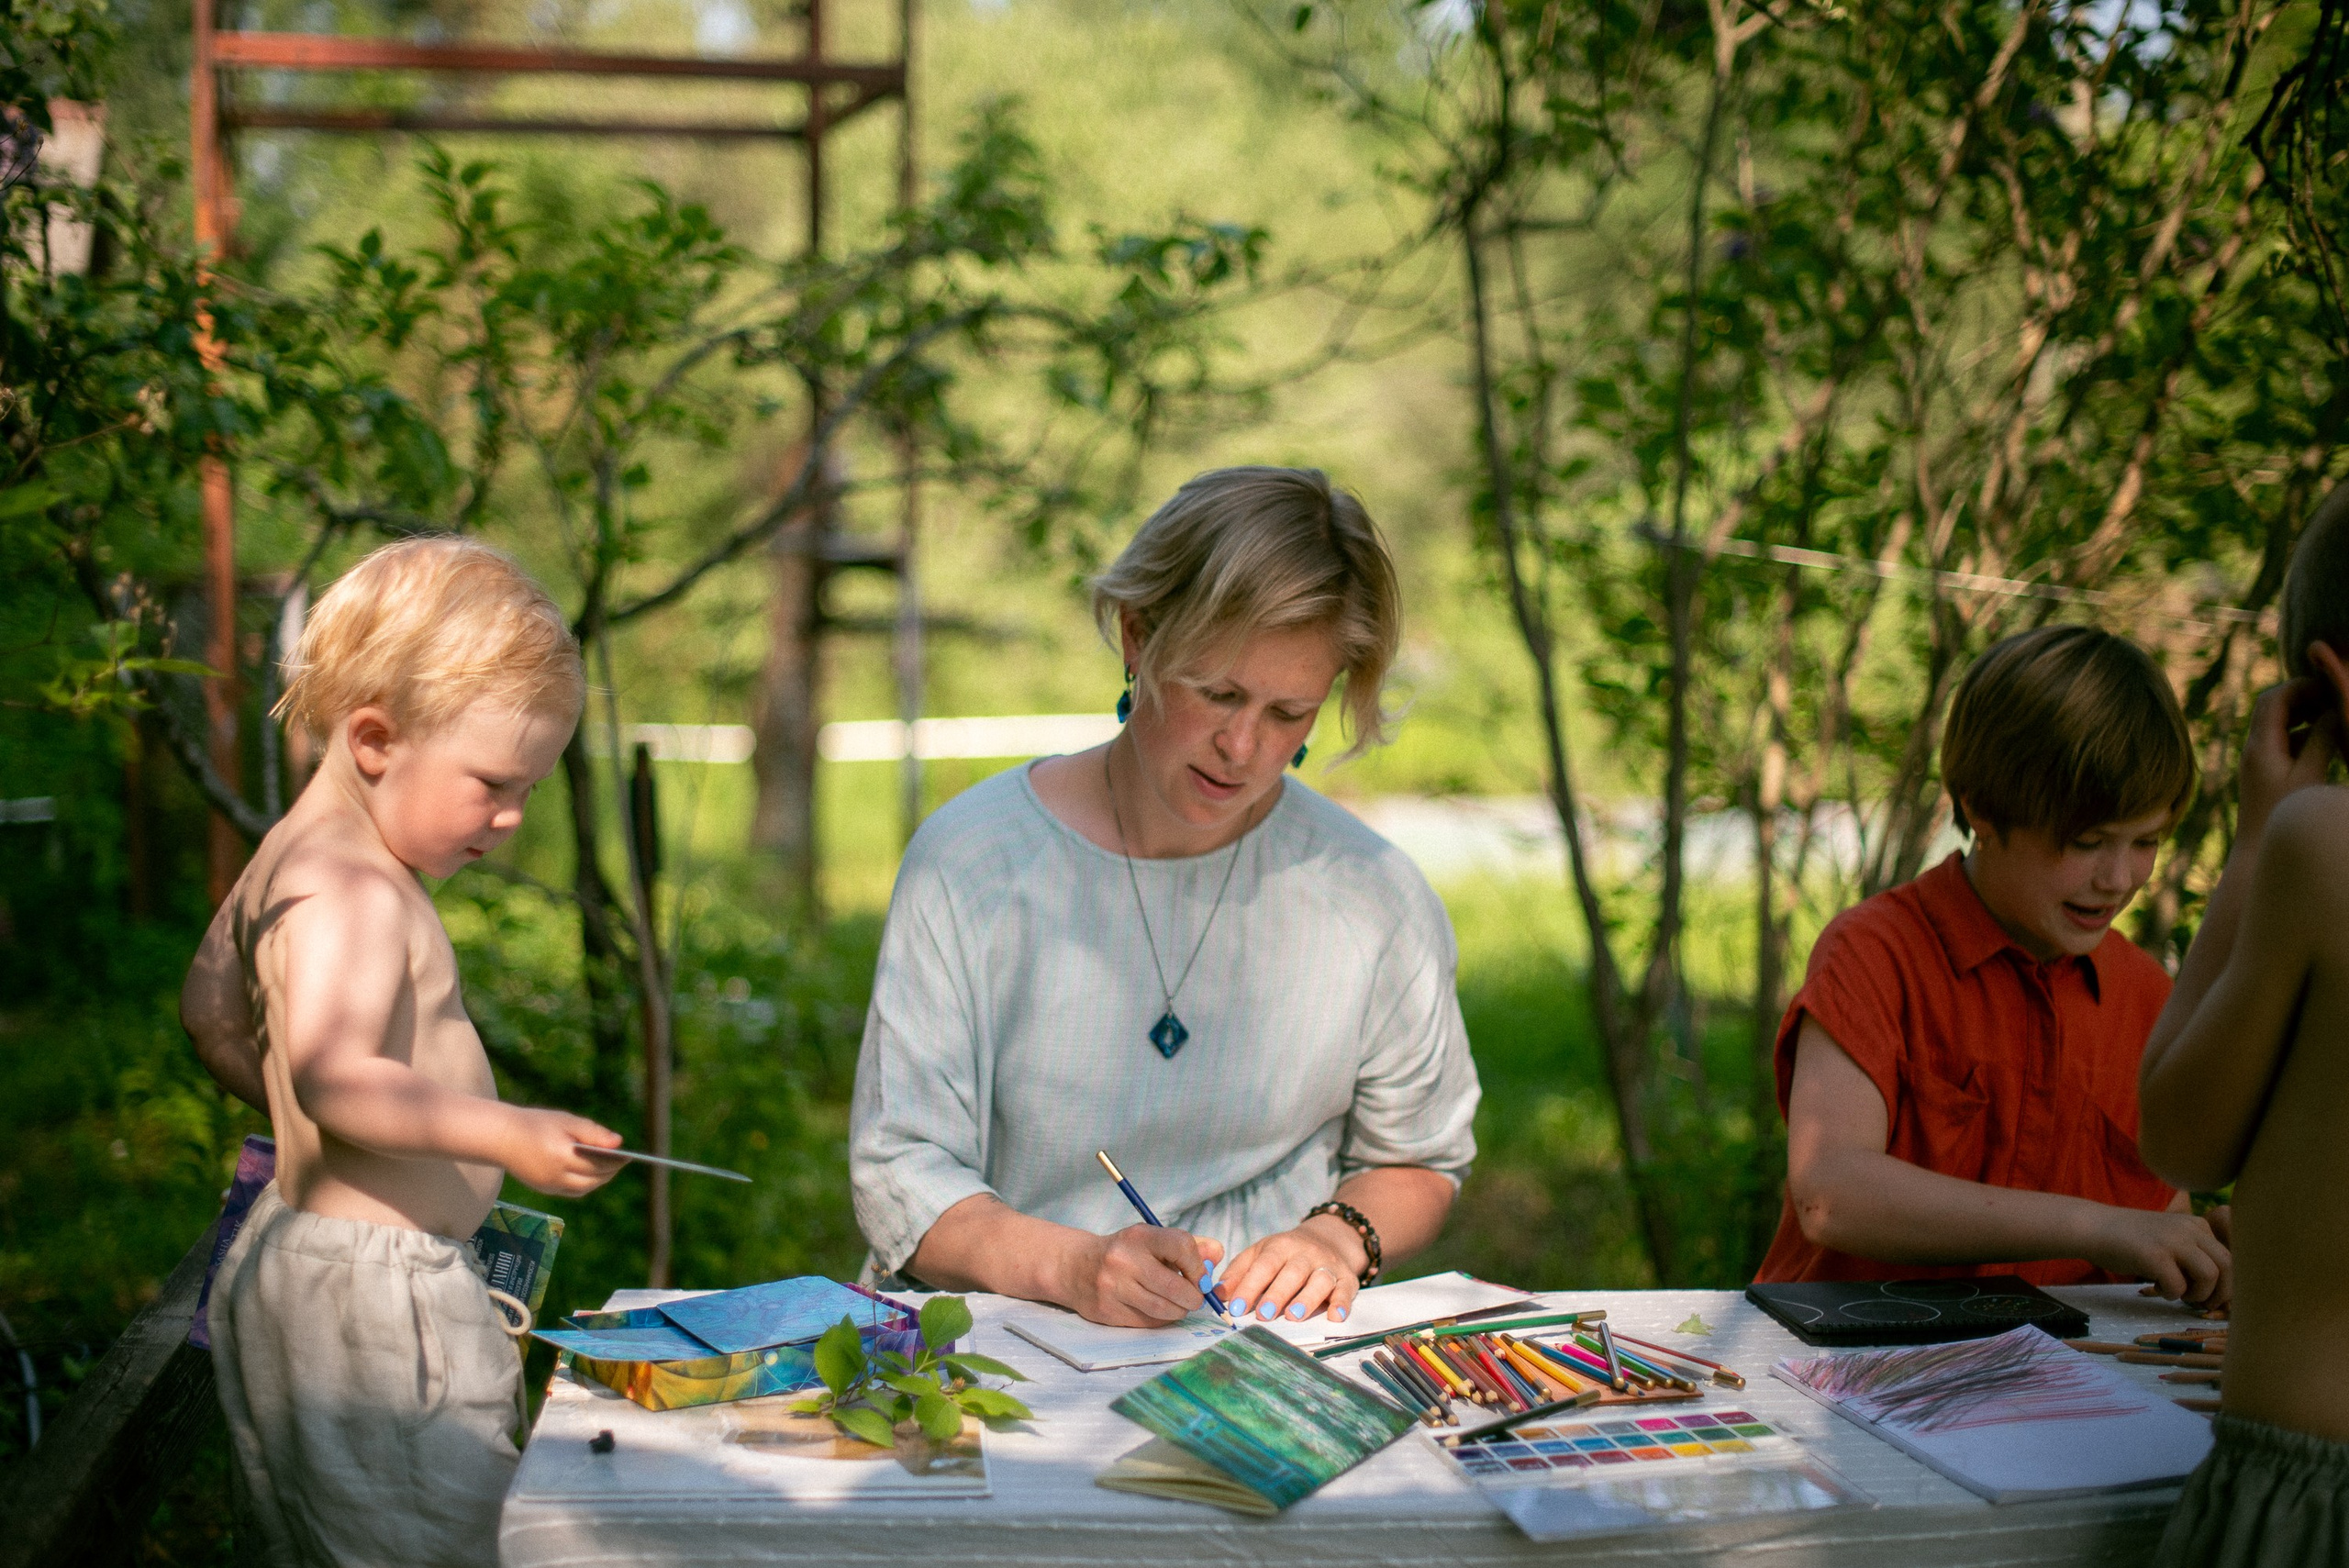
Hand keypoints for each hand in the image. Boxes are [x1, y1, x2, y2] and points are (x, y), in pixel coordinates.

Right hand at [505, 1110, 625, 1196]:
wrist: (500, 1137)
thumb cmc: (535, 1124)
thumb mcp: (566, 1121)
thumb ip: (593, 1132)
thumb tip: (619, 1143)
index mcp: (562, 1156)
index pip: (599, 1163)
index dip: (615, 1161)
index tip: (628, 1155)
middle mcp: (556, 1175)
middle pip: (593, 1179)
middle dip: (610, 1172)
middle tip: (620, 1161)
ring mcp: (549, 1185)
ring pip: (583, 1189)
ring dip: (599, 1180)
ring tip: (609, 1167)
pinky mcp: (544, 1189)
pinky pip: (571, 1191)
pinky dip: (584, 1184)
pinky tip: (590, 1173)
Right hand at [1061, 1225, 1224, 1326]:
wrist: (1076, 1267)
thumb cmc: (1125, 1252)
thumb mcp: (1152, 1240)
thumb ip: (1189, 1246)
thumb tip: (1218, 1254)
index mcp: (1140, 1236)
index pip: (1182, 1246)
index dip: (1199, 1267)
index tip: (1201, 1277)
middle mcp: (1124, 1259)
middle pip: (1176, 1287)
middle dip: (1194, 1298)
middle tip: (1195, 1299)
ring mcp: (1113, 1287)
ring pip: (1164, 1310)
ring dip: (1179, 1311)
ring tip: (1177, 1304)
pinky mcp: (1107, 1310)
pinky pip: (1148, 1323)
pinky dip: (1160, 1320)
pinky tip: (1156, 1310)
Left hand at [1218, 1216, 1362, 1324]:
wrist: (1327, 1239)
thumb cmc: (1285, 1254)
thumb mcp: (1259, 1254)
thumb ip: (1238, 1273)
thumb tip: (1217, 1294)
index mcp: (1281, 1246)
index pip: (1264, 1264)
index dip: (1250, 1285)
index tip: (1236, 1306)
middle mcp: (1306, 1254)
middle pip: (1293, 1272)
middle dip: (1277, 1294)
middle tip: (1263, 1315)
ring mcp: (1329, 1265)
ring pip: (1320, 1280)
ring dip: (1307, 1299)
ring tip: (1293, 1317)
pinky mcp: (1347, 1279)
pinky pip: (1347, 1291)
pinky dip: (1342, 1304)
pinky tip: (1335, 1317)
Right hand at [2089, 1206, 2230, 1307]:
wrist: (2092, 1227)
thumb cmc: (2131, 1240)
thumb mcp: (2170, 1238)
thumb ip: (2194, 1254)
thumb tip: (2221, 1290)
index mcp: (2197, 1225)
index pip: (2230, 1257)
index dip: (2227, 1283)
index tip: (2212, 1296)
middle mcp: (2190, 1229)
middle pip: (2228, 1266)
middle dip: (2221, 1292)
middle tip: (2203, 1304)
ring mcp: (2172, 1241)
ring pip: (2210, 1275)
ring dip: (2198, 1294)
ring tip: (2179, 1294)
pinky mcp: (2153, 1255)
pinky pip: (2177, 1286)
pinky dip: (2170, 1295)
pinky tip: (2156, 1288)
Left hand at [2238, 662, 2343, 840]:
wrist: (2258, 851)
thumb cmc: (2284, 814)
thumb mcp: (2310, 775)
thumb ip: (2322, 740)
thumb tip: (2333, 712)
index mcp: (2260, 745)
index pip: (2273, 699)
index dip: (2300, 686)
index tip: (2328, 684)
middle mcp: (2253, 749)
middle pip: (2272, 707)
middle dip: (2303, 697)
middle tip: (2334, 696)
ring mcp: (2257, 760)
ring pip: (2279, 725)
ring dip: (2305, 716)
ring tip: (2335, 716)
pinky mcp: (2264, 773)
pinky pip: (2283, 743)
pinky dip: (2304, 736)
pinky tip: (2329, 742)